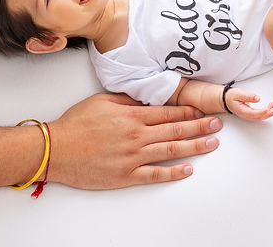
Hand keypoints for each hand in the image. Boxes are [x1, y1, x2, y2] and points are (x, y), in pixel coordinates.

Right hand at [46, 93, 221, 188]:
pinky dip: (173, 172)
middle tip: (217, 125)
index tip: (203, 110)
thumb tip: (145, 96)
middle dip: (200, 127)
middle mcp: (136, 135)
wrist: (55, 148)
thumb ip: (126, 98)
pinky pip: (155, 174)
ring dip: (194, 146)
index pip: (168, 112)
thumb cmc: (75, 124)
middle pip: (175, 129)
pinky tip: (187, 169)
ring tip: (211, 144)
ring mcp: (132, 156)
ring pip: (171, 150)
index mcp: (131, 115)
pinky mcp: (125, 175)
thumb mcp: (102, 101)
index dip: (188, 111)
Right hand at [225, 89, 272, 120]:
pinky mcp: (251, 114)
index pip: (252, 113)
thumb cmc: (231, 97)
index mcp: (241, 110)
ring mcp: (248, 116)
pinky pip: (259, 115)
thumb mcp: (238, 93)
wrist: (227, 100)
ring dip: (268, 113)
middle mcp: (245, 115)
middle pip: (258, 117)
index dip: (261, 112)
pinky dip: (266, 112)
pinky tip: (270, 108)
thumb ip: (248, 96)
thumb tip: (257, 98)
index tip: (268, 109)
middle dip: (267, 114)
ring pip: (260, 117)